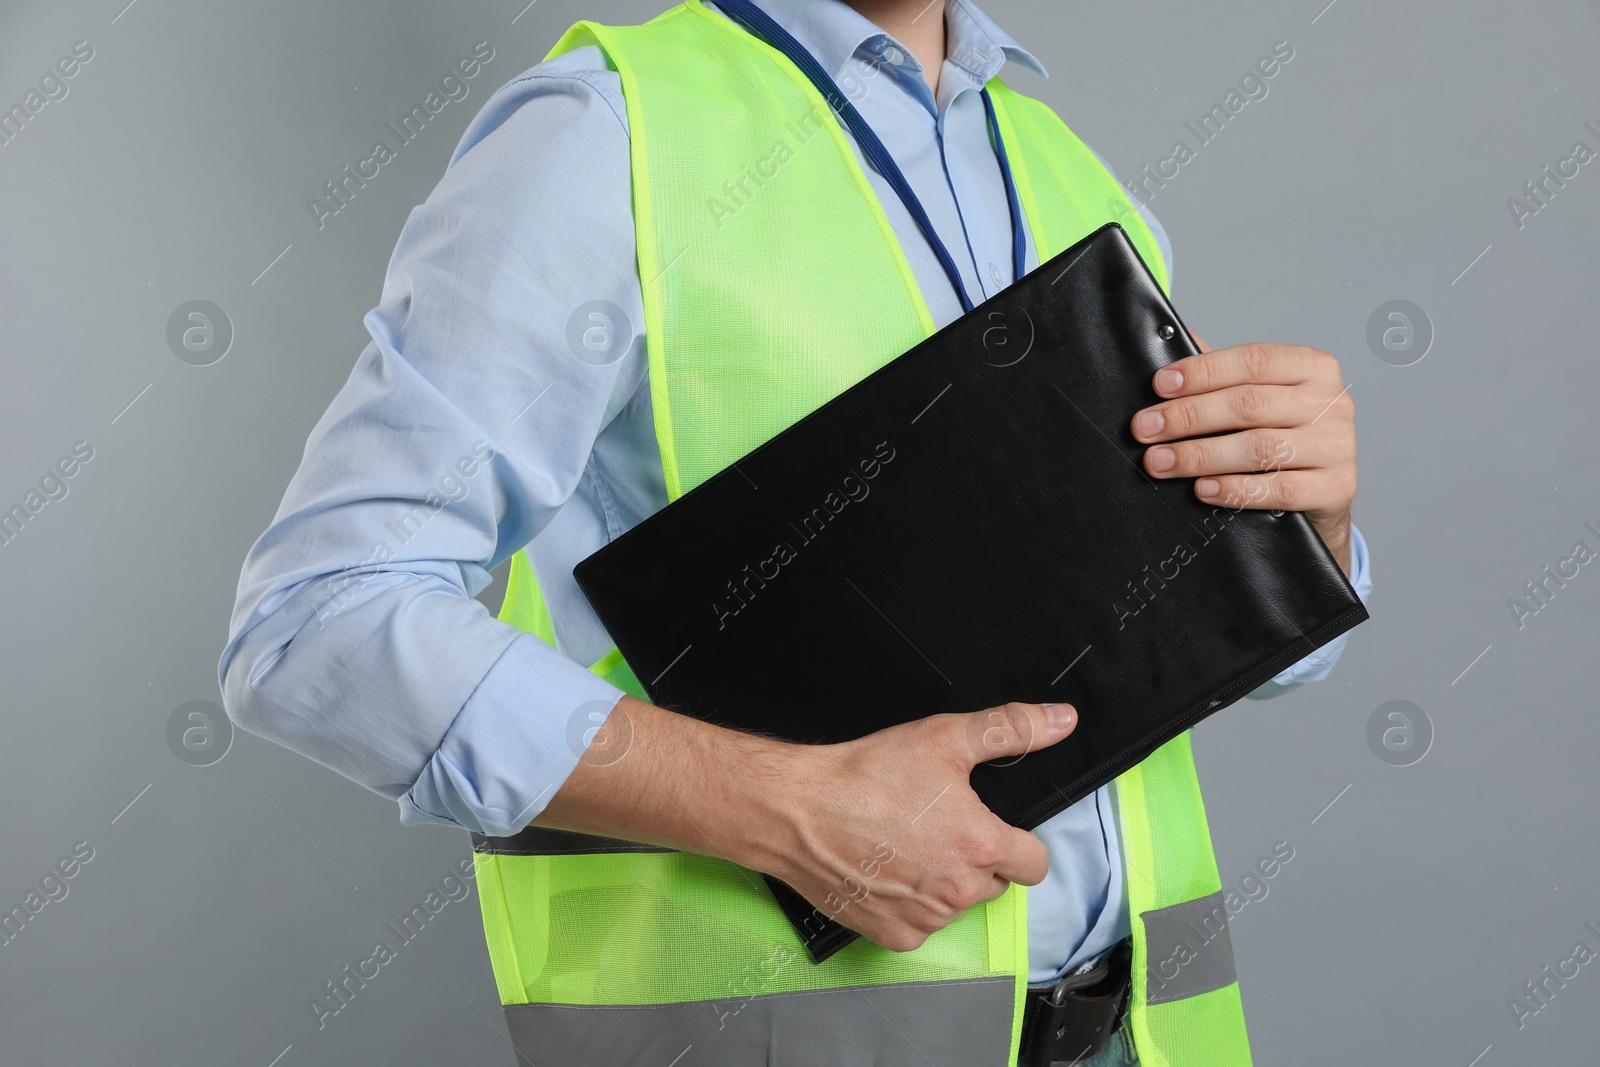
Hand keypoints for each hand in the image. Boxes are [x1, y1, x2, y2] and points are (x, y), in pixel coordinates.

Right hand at [746, 701, 1077, 951]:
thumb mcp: (944, 737)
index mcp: (981, 845)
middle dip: (974, 858)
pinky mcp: (893, 935)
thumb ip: (1011, 729)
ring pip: (955, 904)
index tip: (988, 827)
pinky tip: (885, 871)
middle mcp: (959, 891)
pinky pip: (920, 925)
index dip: (1016, 842)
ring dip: (942, 882)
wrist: (797, 810)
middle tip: (935, 826)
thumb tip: (1062, 720)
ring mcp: (926, 918)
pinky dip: (908, 905)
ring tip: (903, 844)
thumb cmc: (865, 774)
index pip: (1035, 863)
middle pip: (993, 883)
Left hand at [1131, 336, 1356, 574]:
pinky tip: (1202, 489)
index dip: (1202, 372)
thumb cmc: (1282, 436)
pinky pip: (1279, 489)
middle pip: (1250, 404)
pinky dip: (1234, 489)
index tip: (1159, 385)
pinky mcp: (1338, 487)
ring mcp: (1338, 445)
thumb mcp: (1257, 397)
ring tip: (1160, 461)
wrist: (1322, 493)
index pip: (1252, 360)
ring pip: (1260, 447)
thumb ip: (1220, 373)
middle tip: (1145, 430)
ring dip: (1200, 455)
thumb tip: (1175, 337)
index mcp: (1312, 367)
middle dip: (1188, 416)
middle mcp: (1331, 402)